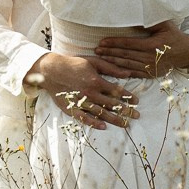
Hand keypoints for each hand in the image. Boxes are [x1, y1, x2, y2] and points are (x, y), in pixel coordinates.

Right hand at [25, 53, 140, 129]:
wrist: (51, 71)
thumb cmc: (74, 64)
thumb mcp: (93, 61)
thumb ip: (111, 68)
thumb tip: (127, 74)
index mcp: (96, 81)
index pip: (117, 91)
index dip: (128, 97)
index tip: (137, 102)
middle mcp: (90, 93)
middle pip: (111, 104)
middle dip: (126, 111)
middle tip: (137, 116)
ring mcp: (80, 101)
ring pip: (100, 113)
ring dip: (114, 119)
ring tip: (125, 124)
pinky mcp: (71, 108)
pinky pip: (84, 118)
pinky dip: (93, 123)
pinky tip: (103, 127)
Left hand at [95, 22, 188, 79]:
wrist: (185, 52)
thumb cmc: (173, 35)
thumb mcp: (165, 25)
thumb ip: (150, 22)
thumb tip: (134, 17)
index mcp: (153, 45)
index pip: (129, 43)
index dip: (114, 42)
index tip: (102, 41)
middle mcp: (150, 57)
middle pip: (125, 55)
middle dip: (109, 52)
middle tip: (96, 50)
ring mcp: (151, 67)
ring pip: (127, 65)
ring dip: (112, 61)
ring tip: (101, 58)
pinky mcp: (151, 74)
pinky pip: (134, 73)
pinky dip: (122, 71)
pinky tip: (112, 68)